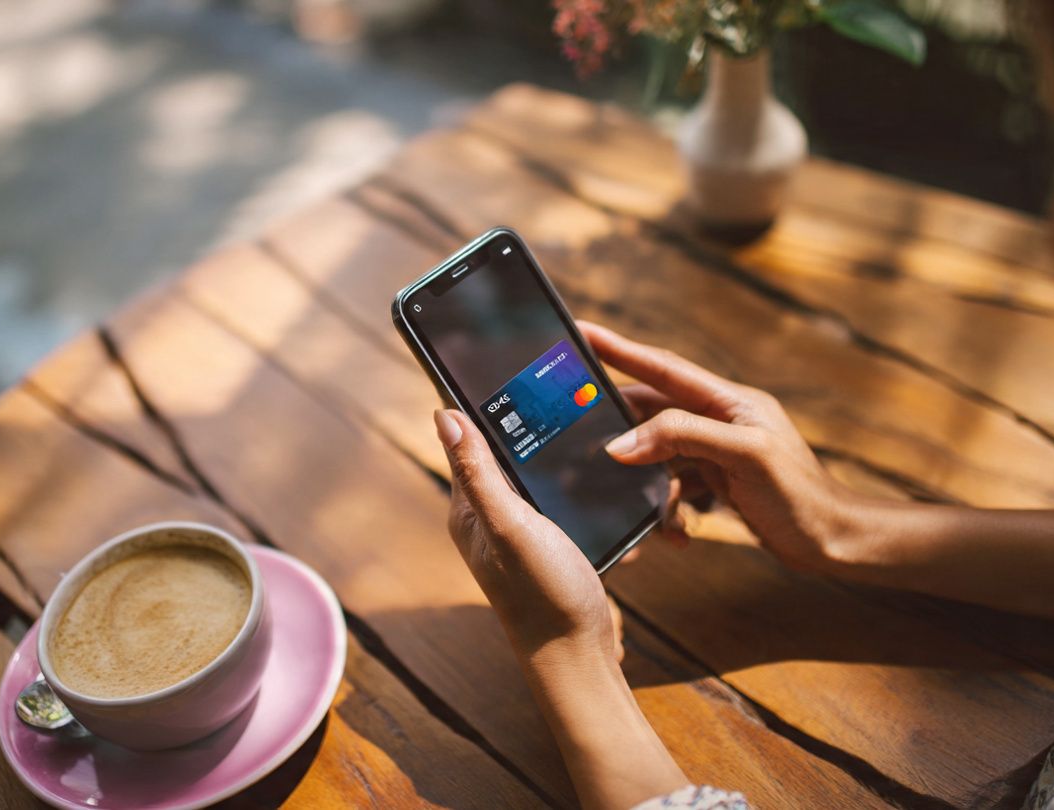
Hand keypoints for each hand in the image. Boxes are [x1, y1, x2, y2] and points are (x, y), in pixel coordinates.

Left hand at [434, 409, 618, 659]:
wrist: (581, 656)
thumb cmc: (542, 596)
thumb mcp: (509, 526)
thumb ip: (478, 473)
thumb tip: (443, 413)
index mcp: (469, 507)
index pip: (466, 437)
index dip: (480, 401)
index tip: (502, 361)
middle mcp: (491, 514)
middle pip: (510, 449)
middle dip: (539, 427)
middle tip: (570, 397)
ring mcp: (524, 527)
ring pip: (546, 471)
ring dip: (570, 460)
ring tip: (597, 438)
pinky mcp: (555, 540)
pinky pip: (572, 498)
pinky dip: (590, 490)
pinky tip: (611, 481)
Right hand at [581, 321, 862, 574]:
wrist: (834, 543)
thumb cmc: (801, 496)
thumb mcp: (744, 456)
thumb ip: (683, 437)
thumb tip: (623, 444)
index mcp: (730, 401)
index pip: (664, 367)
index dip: (620, 350)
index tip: (583, 332)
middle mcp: (720, 421)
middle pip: (652, 414)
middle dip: (621, 433)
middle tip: (584, 445)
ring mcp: (716, 453)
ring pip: (658, 457)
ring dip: (648, 486)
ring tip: (651, 512)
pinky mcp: (716, 484)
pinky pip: (673, 488)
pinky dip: (666, 510)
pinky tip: (676, 531)